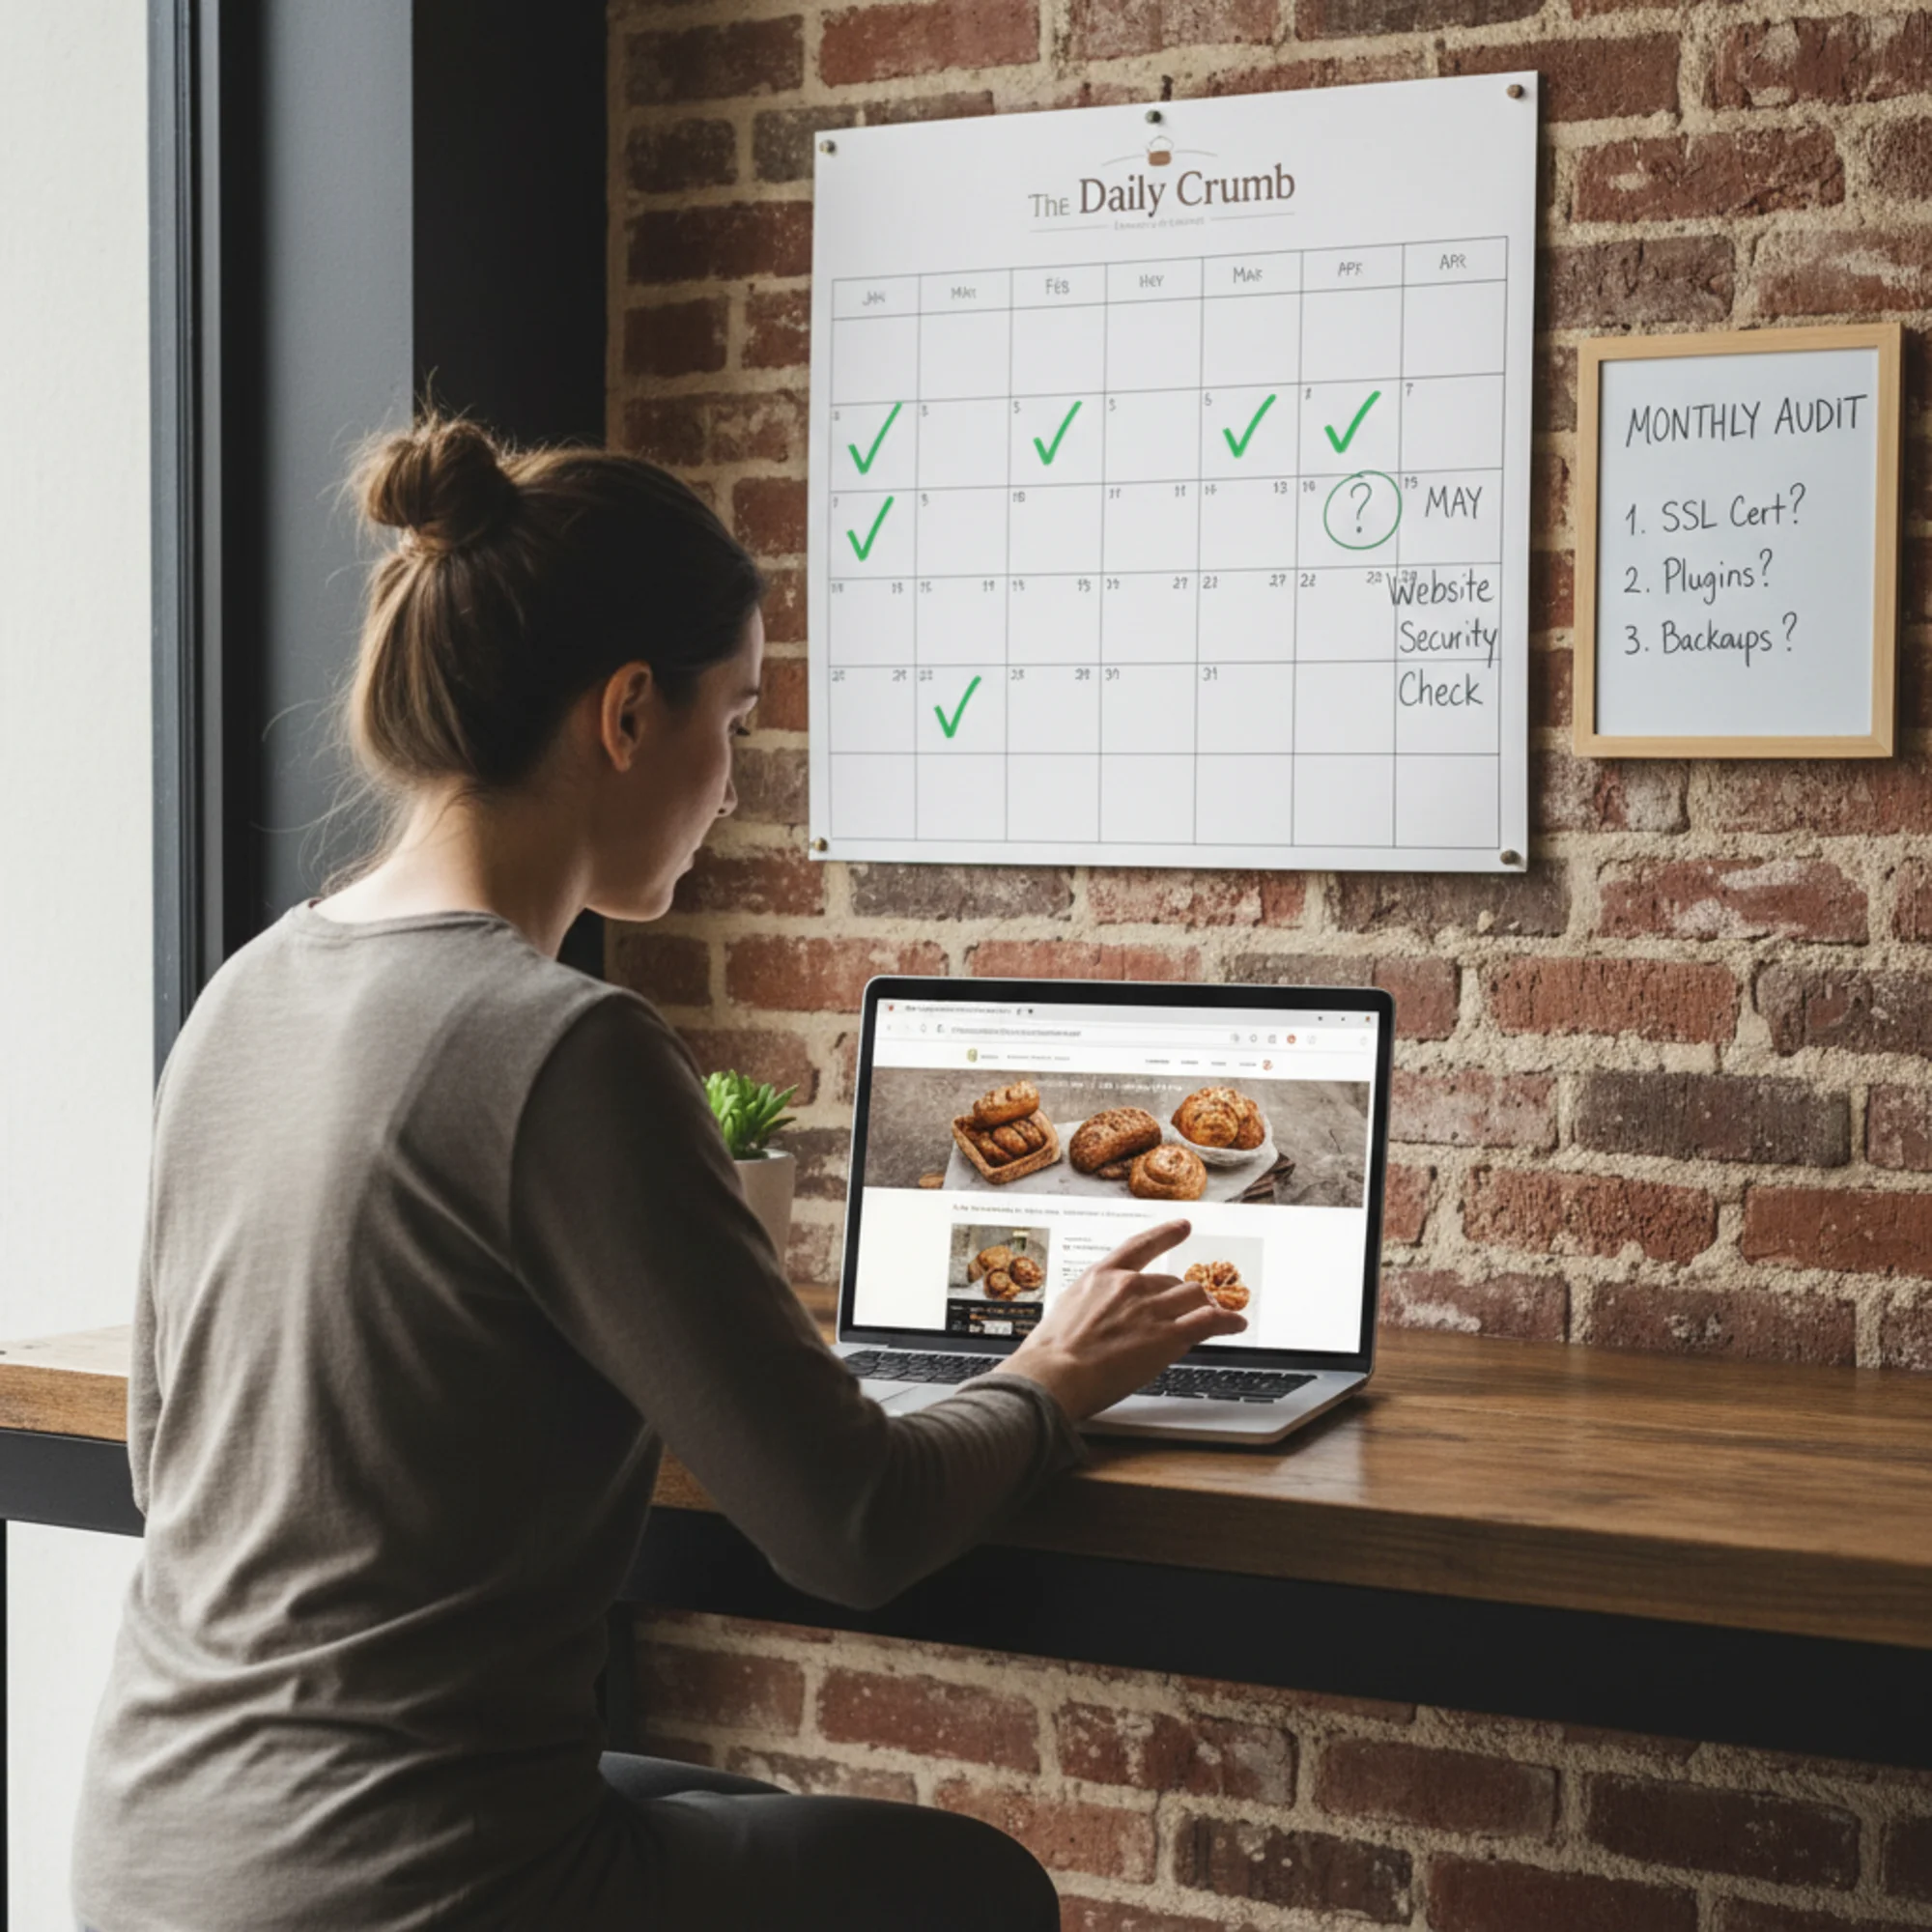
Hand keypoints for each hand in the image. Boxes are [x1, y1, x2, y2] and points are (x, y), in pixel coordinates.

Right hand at [1002, 1219, 1246, 1420]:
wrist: (1054, 1374)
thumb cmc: (1050, 1353)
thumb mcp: (1065, 1311)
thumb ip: (1091, 1305)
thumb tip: (1096, 1314)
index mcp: (1102, 1275)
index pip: (1142, 1245)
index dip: (1166, 1234)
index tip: (1183, 1227)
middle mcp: (1130, 1286)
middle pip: (1173, 1280)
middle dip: (1186, 1294)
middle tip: (1196, 1305)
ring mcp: (1150, 1309)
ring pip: (1194, 1295)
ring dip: (1209, 1305)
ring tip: (1221, 1314)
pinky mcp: (1167, 1336)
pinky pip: (1208, 1321)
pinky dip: (1228, 1322)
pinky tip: (1236, 1325)